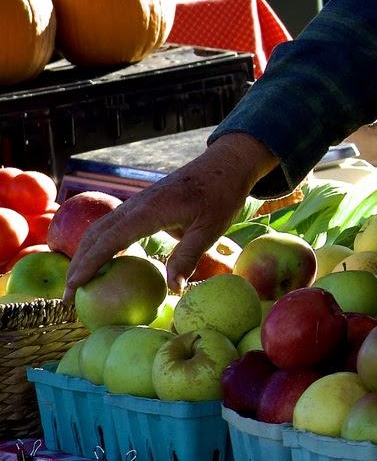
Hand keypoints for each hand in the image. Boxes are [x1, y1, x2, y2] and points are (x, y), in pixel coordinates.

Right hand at [64, 132, 280, 296]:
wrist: (224, 165)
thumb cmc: (221, 196)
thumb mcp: (210, 229)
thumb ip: (188, 258)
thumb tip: (174, 288)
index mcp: (148, 211)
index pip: (108, 241)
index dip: (88, 265)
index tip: (73, 287)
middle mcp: (135, 205)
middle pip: (94, 235)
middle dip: (77, 265)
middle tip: (68, 295)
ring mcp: (136, 203)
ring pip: (99, 228)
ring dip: (84, 254)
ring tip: (78, 281)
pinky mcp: (141, 203)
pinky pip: (112, 224)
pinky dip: (99, 243)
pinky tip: (101, 261)